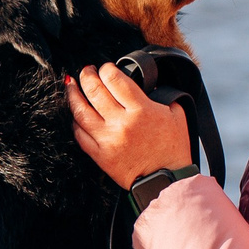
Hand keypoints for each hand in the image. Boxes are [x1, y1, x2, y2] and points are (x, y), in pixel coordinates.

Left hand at [66, 62, 193, 189]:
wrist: (167, 180)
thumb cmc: (173, 149)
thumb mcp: (176, 114)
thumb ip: (164, 94)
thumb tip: (149, 82)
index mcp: (141, 110)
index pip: (114, 79)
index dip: (107, 69)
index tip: (106, 68)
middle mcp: (121, 123)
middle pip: (95, 91)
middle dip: (87, 75)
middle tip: (87, 71)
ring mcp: (108, 140)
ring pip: (80, 112)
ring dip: (73, 94)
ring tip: (71, 85)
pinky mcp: (100, 156)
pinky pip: (80, 135)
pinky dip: (75, 122)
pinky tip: (76, 114)